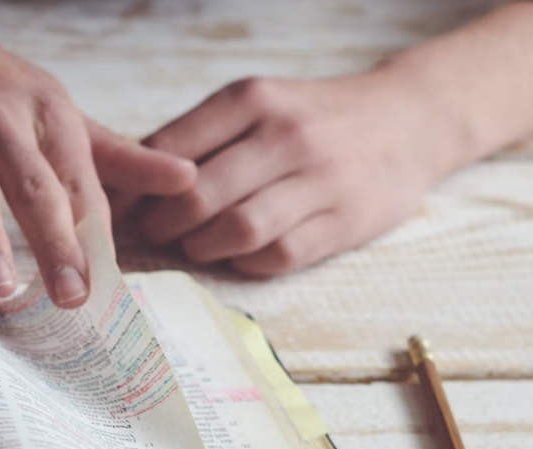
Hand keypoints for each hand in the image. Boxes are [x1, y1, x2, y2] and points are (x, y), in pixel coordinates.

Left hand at [119, 70, 458, 277]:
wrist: (410, 119)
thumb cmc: (314, 118)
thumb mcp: (259, 105)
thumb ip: (199, 137)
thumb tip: (126, 182)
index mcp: (254, 99)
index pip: (170, 150)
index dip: (136, 188)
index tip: (122, 207)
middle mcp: (287, 134)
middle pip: (197, 195)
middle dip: (162, 225)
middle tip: (155, 234)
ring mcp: (320, 179)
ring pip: (236, 230)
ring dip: (202, 247)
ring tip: (194, 245)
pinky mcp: (343, 222)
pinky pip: (276, 257)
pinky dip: (245, 264)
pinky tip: (239, 255)